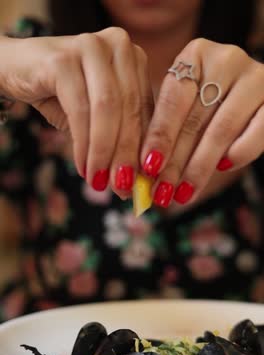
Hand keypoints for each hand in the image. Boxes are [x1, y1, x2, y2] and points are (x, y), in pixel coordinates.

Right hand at [0, 28, 152, 197]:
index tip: (144, 183)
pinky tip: (83, 167)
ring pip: (107, 110)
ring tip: (101, 182)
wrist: (17, 70)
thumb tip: (137, 180)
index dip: (146, 149)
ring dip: (104, 153)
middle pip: (129, 109)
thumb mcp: (97, 116)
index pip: (146, 108)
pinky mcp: (62, 59)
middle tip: (124, 189)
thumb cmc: (63, 94)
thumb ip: (119, 137)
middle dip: (127, 155)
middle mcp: (117, 45)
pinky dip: (83, 145)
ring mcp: (90, 47)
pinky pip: (79, 110)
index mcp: (133, 57)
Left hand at [140, 39, 263, 206]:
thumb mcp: (187, 106)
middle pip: (194, 119)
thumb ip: (167, 131)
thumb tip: (144, 172)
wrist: (253, 96)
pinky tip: (222, 168)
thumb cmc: (210, 104)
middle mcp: (226, 59)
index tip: (148, 168)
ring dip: (199, 167)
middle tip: (161, 193)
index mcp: (196, 55)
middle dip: (174, 162)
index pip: (172, 100)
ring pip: (221, 130)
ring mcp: (254, 78)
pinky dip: (238, 153)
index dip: (159, 136)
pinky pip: (256, 133)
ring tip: (183, 193)